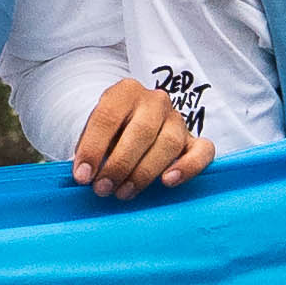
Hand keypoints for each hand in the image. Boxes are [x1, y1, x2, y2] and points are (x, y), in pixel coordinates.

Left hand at [66, 85, 209, 201]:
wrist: (132, 127)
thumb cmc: (110, 134)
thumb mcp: (94, 133)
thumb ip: (89, 149)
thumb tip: (84, 175)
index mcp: (125, 92)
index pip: (108, 116)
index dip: (93, 148)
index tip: (82, 176)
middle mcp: (155, 101)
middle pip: (141, 131)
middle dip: (119, 164)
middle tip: (102, 188)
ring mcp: (177, 119)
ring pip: (169, 143)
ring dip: (144, 172)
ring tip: (124, 192)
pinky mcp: (194, 140)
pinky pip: (203, 151)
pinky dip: (187, 167)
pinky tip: (168, 181)